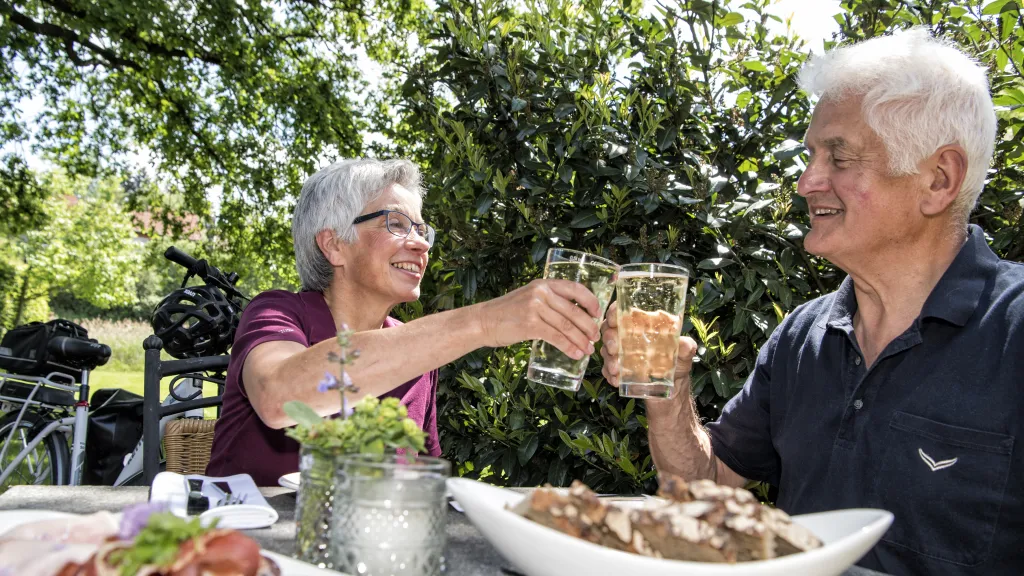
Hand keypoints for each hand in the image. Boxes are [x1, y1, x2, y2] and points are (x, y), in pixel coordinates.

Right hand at [476, 279, 601, 359]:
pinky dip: (569, 347)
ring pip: (567, 326)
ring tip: (588, 350)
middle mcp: (541, 293)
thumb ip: (548, 302)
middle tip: (596, 338)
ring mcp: (535, 308)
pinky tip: (575, 354)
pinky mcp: (530, 324)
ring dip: (581, 340)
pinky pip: (556, 337)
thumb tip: (574, 316)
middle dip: (589, 327)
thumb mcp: (529, 298)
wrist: (483, 321)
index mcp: (544, 284)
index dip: (591, 301)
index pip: (575, 288)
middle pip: (574, 311)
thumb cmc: (507, 313)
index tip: (598, 313)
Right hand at [599, 301, 698, 392]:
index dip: (614, 312)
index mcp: (641, 325)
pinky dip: (609, 374)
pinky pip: (606, 369)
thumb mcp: (685, 353)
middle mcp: (627, 336)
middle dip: (609, 338)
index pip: (622, 311)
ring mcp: (620, 353)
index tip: (614, 320)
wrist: (672, 390)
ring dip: (609, 359)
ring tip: (616, 370)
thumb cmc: (678, 365)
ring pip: (605, 350)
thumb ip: (687, 346)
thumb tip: (685, 344)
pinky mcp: (617, 370)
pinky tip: (616, 380)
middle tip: (614, 349)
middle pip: (609, 330)